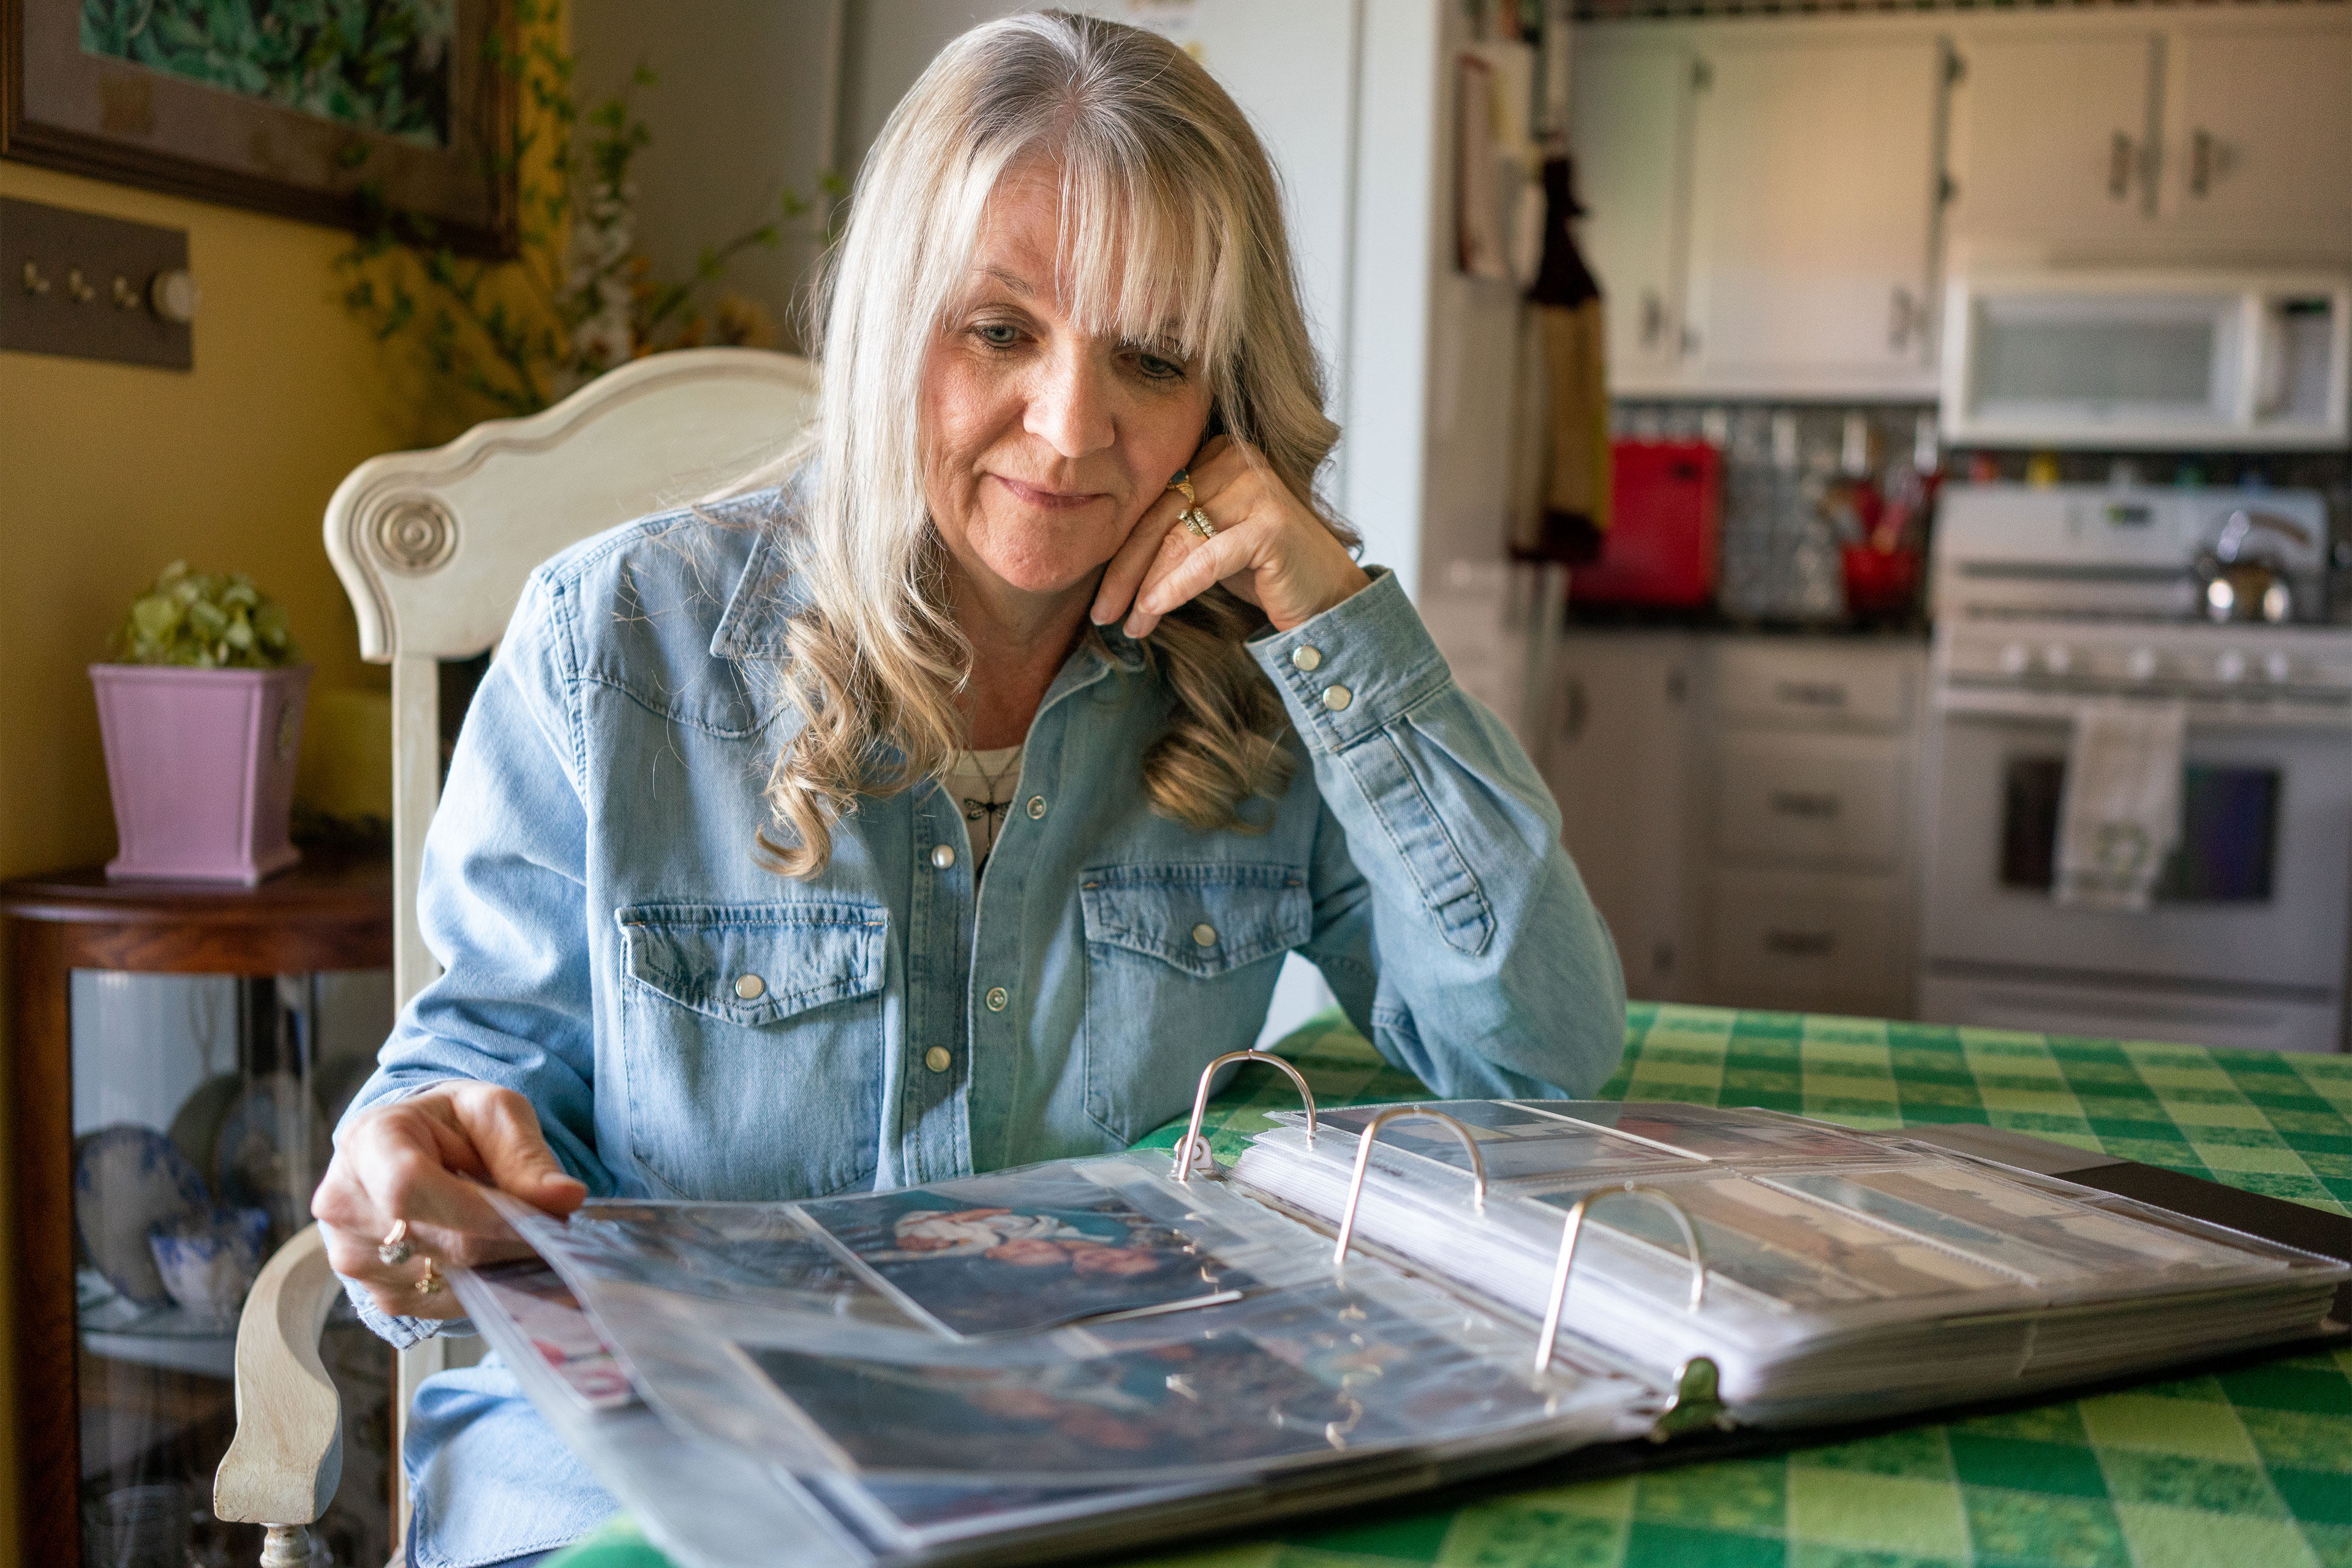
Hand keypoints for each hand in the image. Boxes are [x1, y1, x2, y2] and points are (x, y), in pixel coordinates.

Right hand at [311, 1081, 585, 1319]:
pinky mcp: (377, 1296)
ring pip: (448, 1279)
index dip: (478, 1212)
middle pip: (438, 1242)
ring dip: (504, 1264)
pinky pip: (446, 1302)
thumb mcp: (494, 1114)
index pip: (409, 1187)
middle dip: (511, 1240)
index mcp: (366, 1142)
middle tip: (561, 1229)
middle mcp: (346, 1205)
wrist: (416, 1150)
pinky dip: (486, 1283)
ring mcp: (354, 1258)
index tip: (541, 1219)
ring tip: (529, 1234)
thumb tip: (566, 1198)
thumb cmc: (454, 1125)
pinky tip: (500, 1255)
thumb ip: (526, 1155)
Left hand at [1091, 435, 1369, 640]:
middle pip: (1161, 515)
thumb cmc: (1265, 575)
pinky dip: (1174, 586)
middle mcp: (1238, 460)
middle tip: (1101, 612)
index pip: (1154, 499)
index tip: (1098, 592)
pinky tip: (1151, 610)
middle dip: (1125, 569)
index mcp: (1219, 453)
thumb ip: (1171, 532)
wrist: (1329, 601)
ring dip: (1145, 586)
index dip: (1121, 547)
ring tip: (1128, 624)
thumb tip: (1105, 559)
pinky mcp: (1270, 525)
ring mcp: (1258, 488)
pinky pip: (1206, 558)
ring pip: (1179, 538)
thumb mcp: (1209, 543)